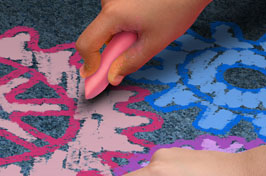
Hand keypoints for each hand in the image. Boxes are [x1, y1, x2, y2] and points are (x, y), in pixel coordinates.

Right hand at [76, 0, 211, 83]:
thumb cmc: (179, 5)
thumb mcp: (155, 41)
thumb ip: (130, 62)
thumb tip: (112, 77)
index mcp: (113, 14)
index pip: (86, 44)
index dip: (89, 63)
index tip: (94, 75)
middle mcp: (108, 0)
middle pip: (99, 34)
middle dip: (114, 45)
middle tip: (137, 44)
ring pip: (108, 23)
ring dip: (122, 31)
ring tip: (148, 25)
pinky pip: (115, 11)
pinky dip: (126, 19)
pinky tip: (146, 15)